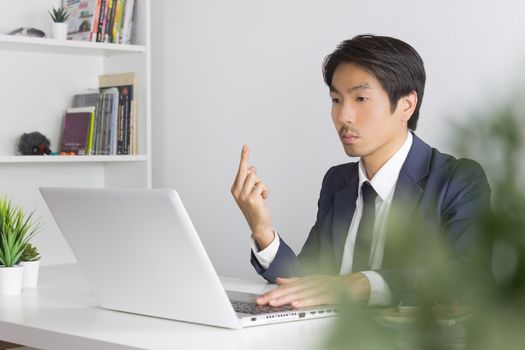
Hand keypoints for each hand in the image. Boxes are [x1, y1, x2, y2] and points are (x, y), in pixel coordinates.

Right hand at [231, 145, 273, 248]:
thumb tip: (251, 167)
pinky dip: (265, 191)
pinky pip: (262, 186)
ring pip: (255, 178)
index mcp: (235, 189)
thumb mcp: (251, 192)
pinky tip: (263, 199)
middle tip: (251, 166)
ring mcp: (243, 196)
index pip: (241, 170)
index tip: (246, 146)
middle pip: (248, 172)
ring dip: (261, 185)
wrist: (258, 224)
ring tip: (260, 195)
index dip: (244, 158)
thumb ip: (250, 180)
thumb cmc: (255, 207)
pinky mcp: (252, 199)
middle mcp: (237, 191)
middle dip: (251, 169)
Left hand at [256, 273, 370, 307]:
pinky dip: (307, 302)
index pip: (288, 287)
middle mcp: (313, 282)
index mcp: (308, 280)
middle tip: (263, 301)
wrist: (357, 285)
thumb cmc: (335, 285)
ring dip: (287, 299)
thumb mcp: (313, 281)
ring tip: (275, 303)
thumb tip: (280, 280)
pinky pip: (318, 299)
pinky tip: (297, 304)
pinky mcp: (332, 295)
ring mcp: (323, 288)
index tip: (261, 298)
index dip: (274, 292)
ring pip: (302, 294)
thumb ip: (296, 281)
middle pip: (292, 290)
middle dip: (276, 296)